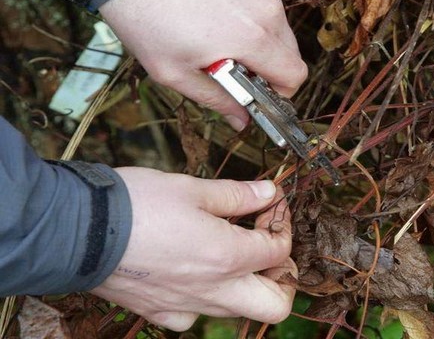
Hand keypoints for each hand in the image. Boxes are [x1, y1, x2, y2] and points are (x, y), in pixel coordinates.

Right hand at [91, 167, 296, 331]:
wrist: (77, 232)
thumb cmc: (136, 205)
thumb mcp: (193, 189)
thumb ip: (237, 195)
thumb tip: (268, 192)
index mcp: (228, 257)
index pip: (279, 251)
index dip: (281, 223)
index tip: (270, 204)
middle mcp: (213, 291)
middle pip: (275, 305)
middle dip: (282, 278)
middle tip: (266, 246)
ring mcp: (186, 307)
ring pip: (237, 310)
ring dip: (245, 285)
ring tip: (230, 252)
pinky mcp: (160, 313)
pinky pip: (194, 317)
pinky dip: (203, 298)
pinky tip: (192, 271)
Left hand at [99, 0, 307, 130]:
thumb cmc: (147, 19)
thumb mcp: (176, 73)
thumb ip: (217, 100)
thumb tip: (242, 120)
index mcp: (252, 38)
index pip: (295, 74)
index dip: (280, 91)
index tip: (258, 92)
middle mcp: (266, 7)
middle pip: (290, 51)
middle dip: (267, 65)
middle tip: (231, 65)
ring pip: (279, 25)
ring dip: (259, 37)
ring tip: (219, 33)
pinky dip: (250, 10)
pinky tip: (218, 8)